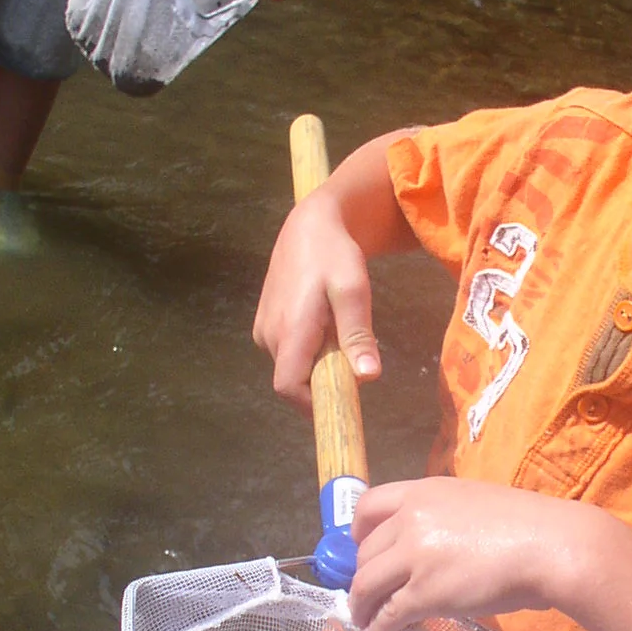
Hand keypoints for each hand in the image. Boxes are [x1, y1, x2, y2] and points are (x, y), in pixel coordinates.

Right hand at [253, 193, 379, 409]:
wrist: (309, 226)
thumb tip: (368, 377)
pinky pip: (287, 353)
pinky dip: (307, 351)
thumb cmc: (335, 255)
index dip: (313, 404)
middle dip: (322, 381)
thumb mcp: (354, 291)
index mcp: (289, 331)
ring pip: (291, 368)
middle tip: (349, 356)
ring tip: (335, 332)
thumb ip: (358, 335)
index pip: (289, 388)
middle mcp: (268, 335)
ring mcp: (263, 330)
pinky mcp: (264, 325)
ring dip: (316, 364)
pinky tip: (322, 325)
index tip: (341, 400)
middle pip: (294, 381)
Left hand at [348, 481, 597, 630]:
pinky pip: (388, 614)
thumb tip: (435, 551)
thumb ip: (445, 518)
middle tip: (369, 594)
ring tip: (365, 621)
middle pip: (365, 552)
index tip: (360, 550)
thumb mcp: (476, 503)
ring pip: (366, 585)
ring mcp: (415, 556)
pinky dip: (378, 627)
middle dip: (362, 576)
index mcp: (425, 492)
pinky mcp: (423, 593)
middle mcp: (411, 519)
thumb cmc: (529, 525)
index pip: (368, 505)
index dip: (358, 533)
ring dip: (361, 606)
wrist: (551, 546)